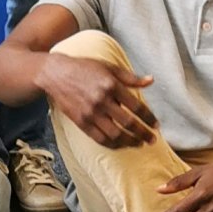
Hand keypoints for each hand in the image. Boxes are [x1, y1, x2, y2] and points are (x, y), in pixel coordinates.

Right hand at [39, 51, 156, 147]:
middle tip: (152, 140)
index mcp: (111, 85)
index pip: (136, 106)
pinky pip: (99, 138)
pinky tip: (121, 144)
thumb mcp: (109, 67)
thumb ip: (130, 77)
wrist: (56, 74)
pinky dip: (112, 144)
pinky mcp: (81, 122)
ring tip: (138, 144)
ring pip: (114, 134)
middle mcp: (102, 100)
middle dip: (143, 133)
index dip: (148, 118)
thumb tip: (151, 80)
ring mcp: (90, 113)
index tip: (156, 125)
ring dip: (129, 142)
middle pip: (127, 123)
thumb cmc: (85, 68)